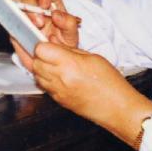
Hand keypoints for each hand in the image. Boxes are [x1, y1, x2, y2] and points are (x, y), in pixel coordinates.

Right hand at [11, 0, 80, 68]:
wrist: (53, 59)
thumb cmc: (63, 43)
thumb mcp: (71, 35)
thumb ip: (69, 23)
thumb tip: (57, 14)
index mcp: (51, 2)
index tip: (45, 5)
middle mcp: (35, 5)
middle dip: (31, 5)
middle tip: (39, 23)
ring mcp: (23, 14)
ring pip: (15, 3)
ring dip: (21, 13)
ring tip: (30, 28)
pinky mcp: (14, 25)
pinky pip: (9, 19)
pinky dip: (13, 23)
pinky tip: (21, 32)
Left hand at [31, 42, 151, 144]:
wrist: (116, 107)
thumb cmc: (110, 83)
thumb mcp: (92, 57)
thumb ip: (70, 50)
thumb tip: (55, 45)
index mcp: (69, 64)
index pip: (40, 49)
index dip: (42, 44)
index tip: (48, 43)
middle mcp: (60, 78)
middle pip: (35, 62)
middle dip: (40, 55)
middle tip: (50, 52)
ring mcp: (57, 91)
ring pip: (36, 74)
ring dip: (41, 67)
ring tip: (54, 64)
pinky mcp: (58, 100)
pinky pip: (44, 86)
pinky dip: (46, 79)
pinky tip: (58, 76)